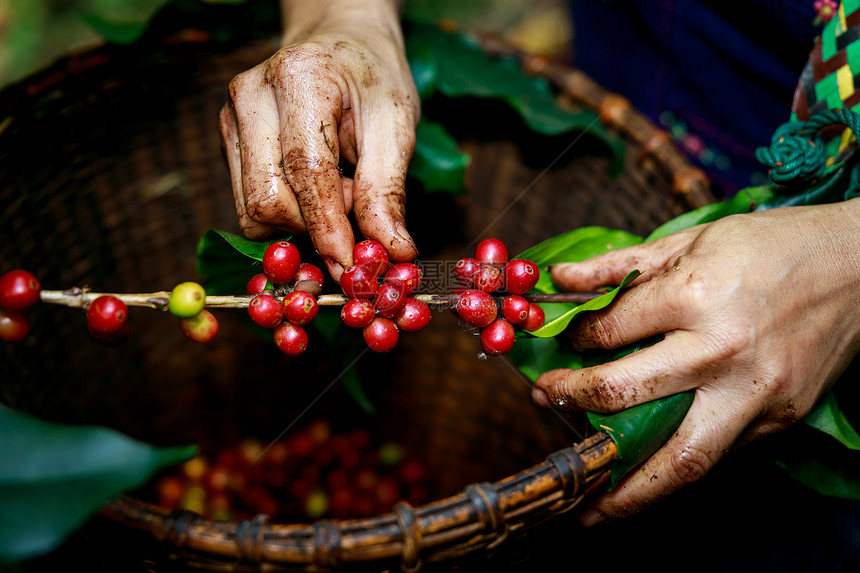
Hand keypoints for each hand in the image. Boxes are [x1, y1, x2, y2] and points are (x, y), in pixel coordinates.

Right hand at [219, 0, 418, 281]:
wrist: (338, 43)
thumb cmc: (372, 79)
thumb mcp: (396, 124)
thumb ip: (388, 190)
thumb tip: (391, 252)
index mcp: (299, 79)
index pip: (306, 172)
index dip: (329, 230)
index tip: (352, 269)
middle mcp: (251, 96)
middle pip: (268, 200)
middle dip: (315, 227)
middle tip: (357, 208)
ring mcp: (232, 118)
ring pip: (253, 210)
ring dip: (301, 223)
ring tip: (338, 190)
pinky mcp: (228, 140)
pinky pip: (251, 202)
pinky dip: (288, 213)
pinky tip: (315, 188)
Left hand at [532, 200, 859, 523]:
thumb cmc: (773, 246)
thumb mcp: (692, 239)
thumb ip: (619, 264)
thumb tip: (557, 279)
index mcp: (697, 294)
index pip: (610, 331)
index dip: (576, 340)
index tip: (564, 345)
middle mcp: (723, 349)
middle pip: (628, 395)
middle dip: (576, 403)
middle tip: (546, 403)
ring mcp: (756, 392)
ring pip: (681, 458)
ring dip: (630, 492)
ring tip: (592, 511)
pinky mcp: (780, 418)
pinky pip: (720, 453)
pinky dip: (680, 468)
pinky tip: (651, 476)